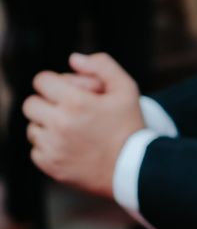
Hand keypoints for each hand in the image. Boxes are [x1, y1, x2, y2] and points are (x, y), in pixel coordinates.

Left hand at [23, 53, 144, 197]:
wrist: (134, 169)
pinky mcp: (51, 166)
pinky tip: (71, 148)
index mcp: (76, 103)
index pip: (42, 81)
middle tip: (68, 112)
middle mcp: (60, 124)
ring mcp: (53, 147)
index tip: (67, 92)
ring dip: (48, 127)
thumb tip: (74, 59)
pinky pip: (36, 151)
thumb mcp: (127, 90)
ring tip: (72, 132)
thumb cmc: (131, 128)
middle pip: (31, 104)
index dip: (55, 83)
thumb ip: (103, 66)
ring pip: (32, 128)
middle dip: (48, 104)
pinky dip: (50, 148)